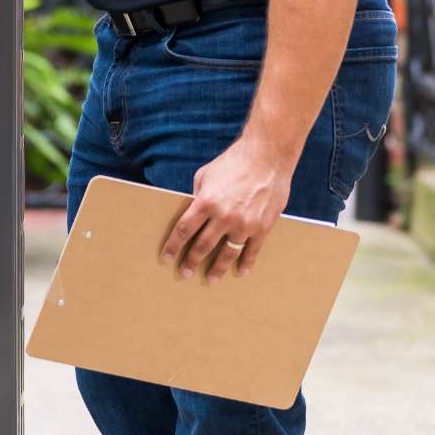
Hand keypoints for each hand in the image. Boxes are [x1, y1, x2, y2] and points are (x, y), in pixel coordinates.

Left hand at [158, 137, 294, 282]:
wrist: (268, 155)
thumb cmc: (234, 161)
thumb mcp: (206, 175)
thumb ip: (198, 196)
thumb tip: (192, 211)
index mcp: (206, 202)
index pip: (184, 230)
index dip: (173, 246)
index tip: (167, 258)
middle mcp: (224, 216)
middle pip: (202, 246)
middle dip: (191, 261)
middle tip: (185, 273)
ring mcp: (244, 224)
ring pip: (227, 254)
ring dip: (217, 269)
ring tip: (211, 279)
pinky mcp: (262, 226)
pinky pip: (252, 250)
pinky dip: (246, 263)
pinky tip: (240, 272)